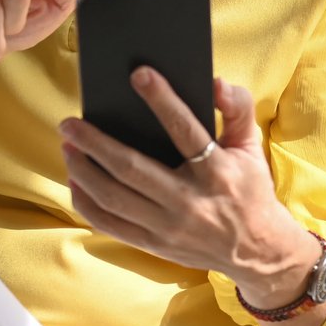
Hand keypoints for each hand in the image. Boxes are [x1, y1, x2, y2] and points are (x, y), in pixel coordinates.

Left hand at [59, 70, 315, 298]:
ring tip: (68, 147)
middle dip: (95, 143)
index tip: (139, 74)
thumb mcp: (251, 148)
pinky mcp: (155, 245)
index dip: (162, 100)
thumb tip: (216, 82)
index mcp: (217, 172)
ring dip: (83, 170)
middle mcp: (190, 202)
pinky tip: (75, 181)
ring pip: (113, 198)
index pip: (186, 130)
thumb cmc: (249, 190)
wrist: (257, 250)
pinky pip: (110, 224)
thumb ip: (237, 109)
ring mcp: (169, 227)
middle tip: (70, 122)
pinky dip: (87, 203)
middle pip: (132, 168)